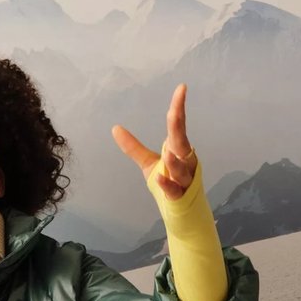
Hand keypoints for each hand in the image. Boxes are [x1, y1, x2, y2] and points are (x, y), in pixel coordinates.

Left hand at [112, 83, 197, 200]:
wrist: (182, 212)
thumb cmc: (168, 183)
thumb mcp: (148, 163)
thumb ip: (134, 147)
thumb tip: (115, 128)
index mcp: (177, 149)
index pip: (178, 125)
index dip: (179, 107)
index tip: (182, 88)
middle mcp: (185, 162)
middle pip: (182, 142)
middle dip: (179, 127)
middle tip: (174, 112)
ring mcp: (185, 180)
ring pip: (182, 168)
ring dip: (174, 162)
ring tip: (167, 154)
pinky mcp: (181, 197)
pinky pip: (175, 190)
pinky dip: (168, 185)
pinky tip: (160, 179)